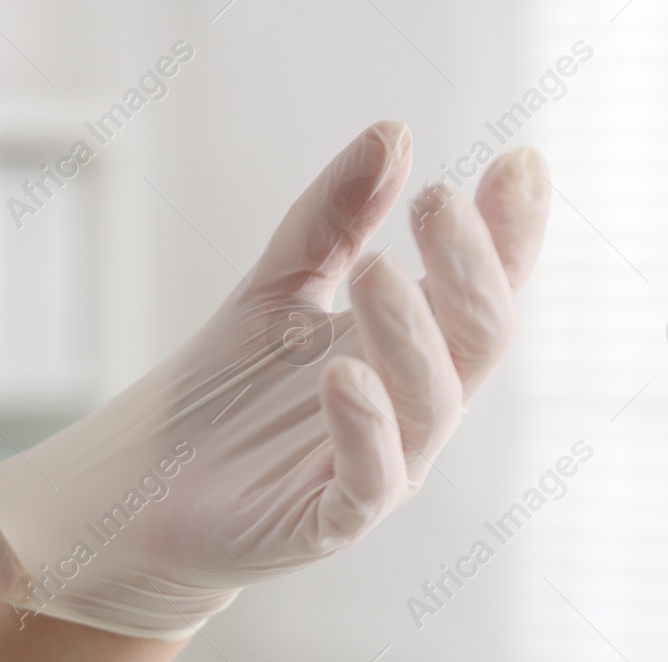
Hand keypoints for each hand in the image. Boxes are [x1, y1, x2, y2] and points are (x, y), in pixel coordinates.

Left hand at [0, 121, 550, 637]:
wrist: (149, 485)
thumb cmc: (228, 389)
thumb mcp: (276, 288)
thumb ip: (332, 220)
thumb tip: (393, 131)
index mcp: (412, 350)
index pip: (483, 286)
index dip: (509, 233)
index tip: (517, 161)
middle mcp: (413, 410)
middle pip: (478, 340)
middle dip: (469, 270)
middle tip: (436, 200)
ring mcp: (382, 471)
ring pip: (430, 405)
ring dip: (408, 334)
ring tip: (377, 270)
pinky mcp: (330, 523)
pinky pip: (367, 482)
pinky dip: (363, 429)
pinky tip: (341, 375)